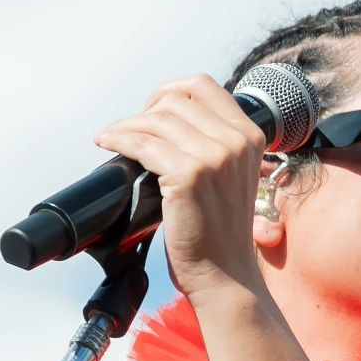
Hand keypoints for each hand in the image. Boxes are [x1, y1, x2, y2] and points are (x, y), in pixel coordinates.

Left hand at [95, 76, 269, 299]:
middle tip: (129, 130)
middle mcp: (236, 142)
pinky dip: (119, 140)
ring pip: (156, 119)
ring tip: (111, 138)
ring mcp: (214, 157)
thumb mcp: (231, 176)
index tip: (151, 111)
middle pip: (177, 99)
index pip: (203, 87)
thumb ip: (214, 144)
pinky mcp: (189, 175)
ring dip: (125, 125)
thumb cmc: (220, 231)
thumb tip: (165, 119)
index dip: (169, 92)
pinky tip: (108, 145)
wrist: (225, 274)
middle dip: (144, 110)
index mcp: (251, 136)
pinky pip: (142, 144)